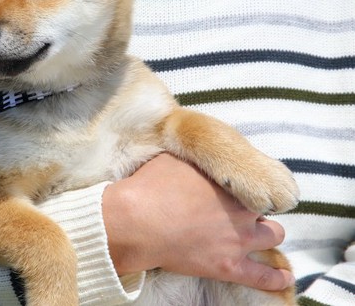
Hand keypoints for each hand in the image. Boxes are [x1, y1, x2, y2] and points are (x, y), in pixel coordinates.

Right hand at [102, 153, 294, 290]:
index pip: (252, 180)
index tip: (233, 185)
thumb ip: (192, 155)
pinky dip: (276, 277)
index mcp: (231, 181)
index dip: (242, 183)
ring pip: (273, 235)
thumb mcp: (172, 157)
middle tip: (239, 209)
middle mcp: (242, 209)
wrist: (138, 222)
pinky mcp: (229, 267)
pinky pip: (263, 276)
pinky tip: (284, 277)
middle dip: (257, 207)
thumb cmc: (151, 187)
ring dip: (267, 233)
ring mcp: (238, 240)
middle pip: (266, 206)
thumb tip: (192, 145)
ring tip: (260, 235)